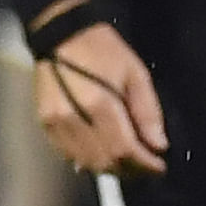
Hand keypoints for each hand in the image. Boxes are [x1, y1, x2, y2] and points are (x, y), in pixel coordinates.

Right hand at [31, 10, 167, 176]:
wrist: (62, 36)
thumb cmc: (104, 50)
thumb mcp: (135, 73)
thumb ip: (147, 111)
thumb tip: (158, 145)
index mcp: (99, 103)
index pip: (124, 149)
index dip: (144, 164)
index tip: (160, 167)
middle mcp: (73, 118)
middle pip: (105, 161)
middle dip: (130, 170)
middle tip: (147, 167)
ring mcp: (55, 123)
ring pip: (86, 162)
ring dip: (111, 169)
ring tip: (129, 164)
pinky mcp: (45, 124)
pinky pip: (69, 155)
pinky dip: (89, 161)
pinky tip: (104, 155)